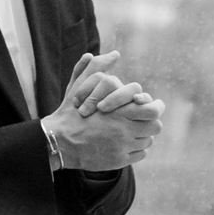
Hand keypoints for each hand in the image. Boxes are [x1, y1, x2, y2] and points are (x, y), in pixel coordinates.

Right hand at [47, 59, 164, 171]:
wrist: (58, 142)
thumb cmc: (70, 112)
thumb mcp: (81, 87)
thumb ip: (97, 68)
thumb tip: (114, 53)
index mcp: (119, 111)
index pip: (153, 111)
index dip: (156, 107)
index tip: (153, 105)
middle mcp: (124, 130)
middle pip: (155, 127)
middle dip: (150, 122)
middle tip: (142, 120)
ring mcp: (122, 147)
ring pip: (147, 141)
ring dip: (141, 135)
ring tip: (129, 132)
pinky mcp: (119, 161)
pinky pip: (139, 154)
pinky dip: (134, 149)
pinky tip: (123, 144)